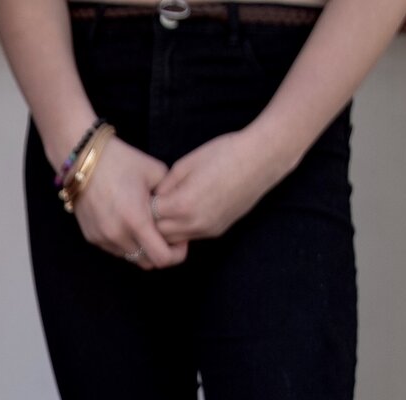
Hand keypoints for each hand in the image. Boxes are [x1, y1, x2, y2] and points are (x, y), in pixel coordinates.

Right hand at [70, 137, 184, 269]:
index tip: (180, 240)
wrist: (83, 160)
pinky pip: (115, 250)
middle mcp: (118, 235)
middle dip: (160, 253)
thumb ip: (170, 196)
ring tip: (146, 228)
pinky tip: (127, 224)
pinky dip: (125, 243)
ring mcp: (103, 238)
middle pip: (147, 263)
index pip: (162, 258)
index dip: (176, 254)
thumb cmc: (122, 161)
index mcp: (137, 220)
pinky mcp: (92, 237)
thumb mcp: (156, 172)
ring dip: (142, 248)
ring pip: (131, 257)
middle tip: (166, 236)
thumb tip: (177, 211)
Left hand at [150, 125, 294, 244]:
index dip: (144, 204)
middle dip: (152, 221)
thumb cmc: (224, 153)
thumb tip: (154, 197)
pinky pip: (191, 236)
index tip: (143, 194)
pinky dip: (183, 228)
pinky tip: (185, 210)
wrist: (262, 159)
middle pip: (159, 234)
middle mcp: (194, 223)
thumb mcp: (186, 164)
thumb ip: (165, 185)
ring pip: (175, 240)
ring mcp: (207, 229)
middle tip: (151, 204)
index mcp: (182, 204)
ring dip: (167, 228)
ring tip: (167, 207)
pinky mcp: (218, 230)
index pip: (149, 216)